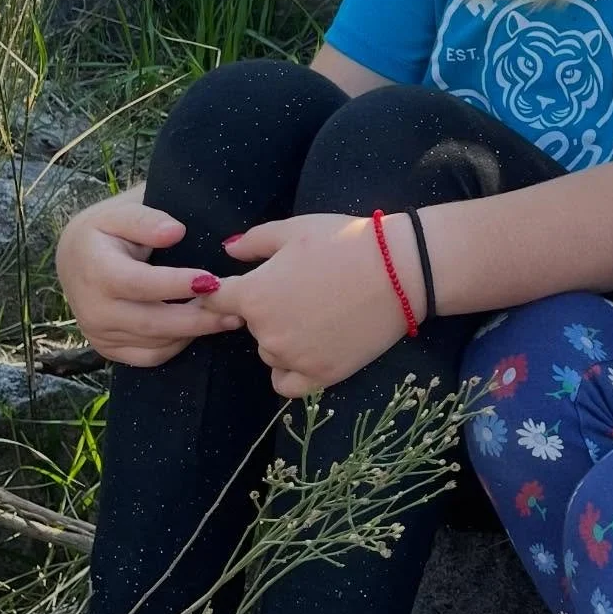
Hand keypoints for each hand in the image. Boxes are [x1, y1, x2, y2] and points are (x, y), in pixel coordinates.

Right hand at [55, 191, 241, 367]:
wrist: (76, 258)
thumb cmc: (107, 230)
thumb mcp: (120, 212)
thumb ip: (145, 220)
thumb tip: (175, 231)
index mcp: (95, 270)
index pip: (139, 284)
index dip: (176, 285)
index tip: (212, 281)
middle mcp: (93, 308)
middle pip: (153, 322)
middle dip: (198, 318)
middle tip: (236, 310)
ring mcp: (99, 333)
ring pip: (156, 342)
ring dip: (195, 332)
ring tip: (229, 316)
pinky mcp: (109, 348)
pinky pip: (150, 356)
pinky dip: (179, 345)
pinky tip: (201, 328)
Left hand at [198, 213, 418, 397]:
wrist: (399, 271)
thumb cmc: (344, 242)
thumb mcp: (293, 230)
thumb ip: (253, 242)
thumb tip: (228, 250)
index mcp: (252, 295)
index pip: (213, 300)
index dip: (226, 291)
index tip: (245, 285)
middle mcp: (265, 332)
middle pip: (247, 326)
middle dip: (265, 310)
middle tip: (301, 291)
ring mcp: (293, 358)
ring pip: (269, 352)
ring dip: (281, 338)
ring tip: (317, 314)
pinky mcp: (321, 376)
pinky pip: (286, 383)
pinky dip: (291, 369)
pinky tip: (308, 349)